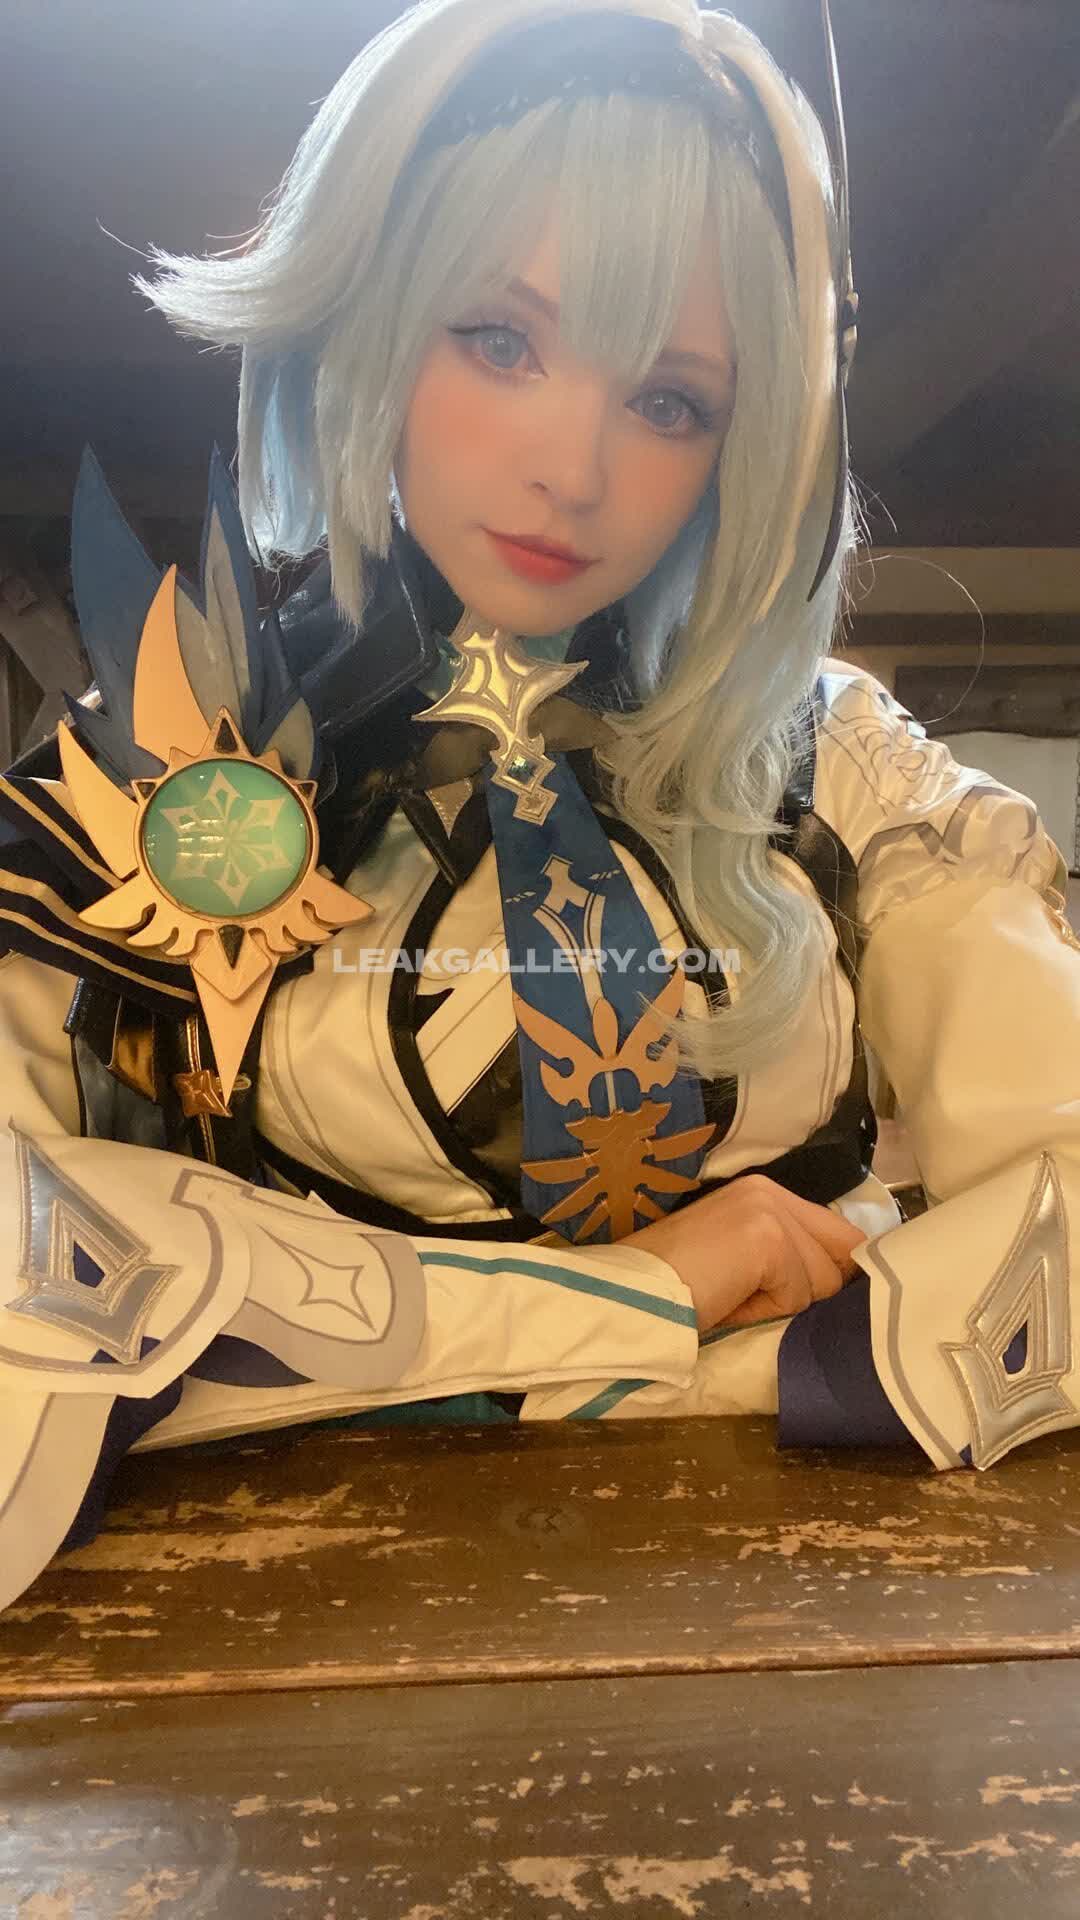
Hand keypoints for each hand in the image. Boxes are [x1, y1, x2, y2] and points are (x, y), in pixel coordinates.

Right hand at [623, 1173, 867, 1334]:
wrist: (633, 1293)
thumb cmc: (678, 1286)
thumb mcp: (741, 1258)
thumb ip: (788, 1254)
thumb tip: (846, 1278)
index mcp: (764, 1191)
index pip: (839, 1231)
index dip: (835, 1269)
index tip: (806, 1294)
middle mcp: (770, 1191)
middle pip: (841, 1255)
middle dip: (806, 1289)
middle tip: (748, 1293)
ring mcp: (769, 1212)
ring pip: (824, 1280)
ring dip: (783, 1302)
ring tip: (733, 1296)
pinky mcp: (768, 1239)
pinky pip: (799, 1295)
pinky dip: (767, 1310)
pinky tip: (730, 1300)